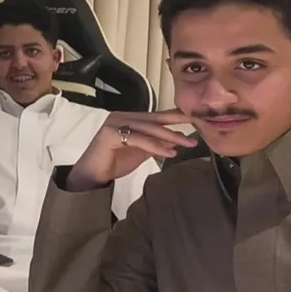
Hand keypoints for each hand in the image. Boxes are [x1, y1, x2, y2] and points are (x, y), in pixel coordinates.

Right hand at [67, 110, 195, 191]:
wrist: (91, 175)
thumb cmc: (114, 163)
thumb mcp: (141, 151)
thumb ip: (155, 142)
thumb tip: (176, 136)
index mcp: (129, 118)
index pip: (157, 116)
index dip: (176, 116)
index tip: (197, 118)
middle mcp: (121, 116)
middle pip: (155, 119)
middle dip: (178, 121)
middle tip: (199, 123)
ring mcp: (114, 123)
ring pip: (149, 128)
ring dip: (171, 136)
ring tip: (188, 143)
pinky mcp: (110, 134)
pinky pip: (139, 140)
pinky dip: (156, 146)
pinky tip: (170, 152)